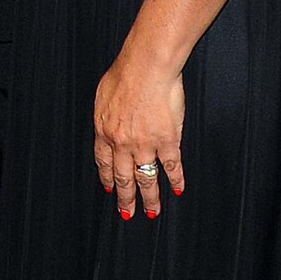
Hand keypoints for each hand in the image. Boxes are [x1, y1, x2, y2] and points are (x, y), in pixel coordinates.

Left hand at [92, 52, 185, 220]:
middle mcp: (122, 143)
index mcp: (105, 130)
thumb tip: (107, 121)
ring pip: (146, 178)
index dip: (107, 178)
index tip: (109, 189)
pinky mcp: (168, 140)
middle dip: (125, 198)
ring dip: (150, 198)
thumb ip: (106, 114)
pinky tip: (177, 190)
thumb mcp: (103, 94)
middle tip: (127, 213)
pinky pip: (172, 166)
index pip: (104, 162)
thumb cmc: (126, 73)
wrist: (147, 66)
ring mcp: (145, 144)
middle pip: (123, 177)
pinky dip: (176, 180)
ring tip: (152, 212)